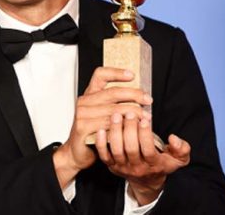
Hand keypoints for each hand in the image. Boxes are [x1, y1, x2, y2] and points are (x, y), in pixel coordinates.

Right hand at [53, 67, 152, 187]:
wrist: (76, 152)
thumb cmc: (92, 133)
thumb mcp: (103, 114)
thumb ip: (114, 104)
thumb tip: (138, 96)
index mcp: (89, 94)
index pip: (100, 75)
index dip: (116, 72)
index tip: (132, 75)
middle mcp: (84, 101)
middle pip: (113, 92)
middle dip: (134, 95)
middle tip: (147, 100)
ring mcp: (82, 114)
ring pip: (114, 109)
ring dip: (133, 113)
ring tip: (145, 117)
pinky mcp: (82, 127)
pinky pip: (108, 125)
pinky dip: (123, 127)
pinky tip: (132, 128)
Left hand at [94, 114, 190, 205]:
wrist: (147, 181)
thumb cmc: (162, 164)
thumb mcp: (179, 159)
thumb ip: (182, 149)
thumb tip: (174, 138)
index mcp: (153, 165)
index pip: (148, 150)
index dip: (146, 135)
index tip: (145, 119)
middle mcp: (137, 167)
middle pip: (130, 149)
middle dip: (129, 130)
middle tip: (129, 113)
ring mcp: (122, 167)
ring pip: (116, 150)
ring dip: (115, 132)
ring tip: (116, 116)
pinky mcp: (111, 166)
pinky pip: (103, 155)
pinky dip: (101, 143)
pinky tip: (101, 129)